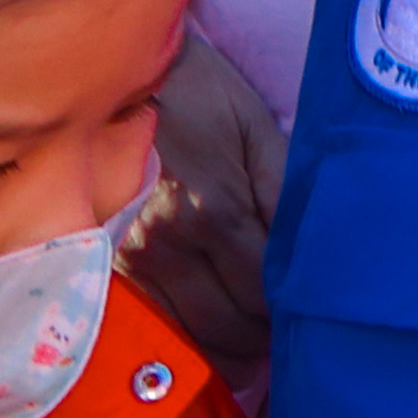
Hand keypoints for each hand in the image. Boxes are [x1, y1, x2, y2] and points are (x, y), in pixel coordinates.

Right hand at [132, 38, 283, 387]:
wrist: (112, 70)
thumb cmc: (194, 93)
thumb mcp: (253, 126)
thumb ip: (284, 190)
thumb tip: (315, 250)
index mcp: (215, 210)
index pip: (265, 294)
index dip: (292, 314)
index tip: (309, 316)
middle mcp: (168, 246)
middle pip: (227, 328)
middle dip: (262, 338)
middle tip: (284, 333)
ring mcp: (128, 259)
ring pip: (186, 337)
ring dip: (223, 347)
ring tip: (250, 340)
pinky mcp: (102, 263)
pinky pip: (148, 323)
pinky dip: (179, 340)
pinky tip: (203, 336)